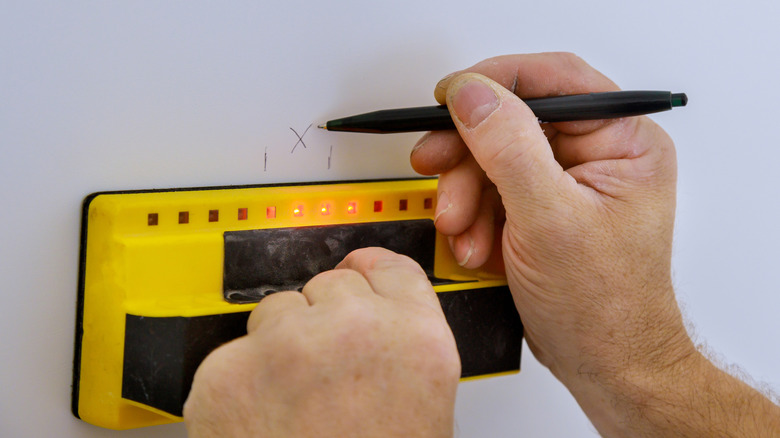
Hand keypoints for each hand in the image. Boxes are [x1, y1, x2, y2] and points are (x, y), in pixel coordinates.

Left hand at [183, 247, 459, 437]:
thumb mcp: (424, 405)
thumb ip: (403, 345)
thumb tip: (375, 314)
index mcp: (415, 339)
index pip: (387, 267)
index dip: (367, 273)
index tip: (354, 273)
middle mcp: (352, 329)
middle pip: (328, 286)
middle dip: (322, 323)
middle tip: (324, 378)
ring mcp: (286, 347)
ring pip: (274, 312)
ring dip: (278, 349)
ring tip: (293, 408)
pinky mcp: (225, 372)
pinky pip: (231, 354)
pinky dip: (238, 383)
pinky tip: (261, 423)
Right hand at [412, 52, 694, 433]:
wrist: (602, 364)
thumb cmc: (606, 305)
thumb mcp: (550, 220)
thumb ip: (508, 149)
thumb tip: (473, 95)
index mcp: (624, 141)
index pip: (554, 80)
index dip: (495, 81)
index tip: (449, 96)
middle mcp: (597, 155)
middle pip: (513, 121)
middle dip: (469, 156)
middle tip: (436, 167)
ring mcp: (566, 183)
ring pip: (493, 158)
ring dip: (465, 195)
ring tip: (461, 229)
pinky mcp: (540, 209)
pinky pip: (491, 192)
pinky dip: (473, 217)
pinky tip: (475, 244)